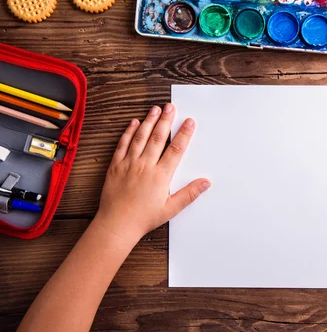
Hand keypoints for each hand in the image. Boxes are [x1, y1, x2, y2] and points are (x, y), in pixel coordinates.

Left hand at [95, 103, 209, 246]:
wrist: (117, 224)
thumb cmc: (143, 218)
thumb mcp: (171, 209)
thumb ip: (189, 194)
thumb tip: (205, 183)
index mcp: (161, 176)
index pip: (176, 149)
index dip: (184, 134)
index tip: (189, 122)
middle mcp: (145, 166)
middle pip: (158, 137)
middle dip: (166, 120)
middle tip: (171, 107)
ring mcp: (129, 164)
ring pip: (141, 137)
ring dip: (148, 121)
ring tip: (155, 109)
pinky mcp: (116, 166)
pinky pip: (123, 144)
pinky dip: (128, 132)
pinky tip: (133, 123)